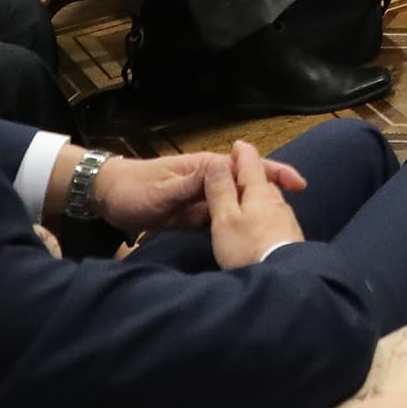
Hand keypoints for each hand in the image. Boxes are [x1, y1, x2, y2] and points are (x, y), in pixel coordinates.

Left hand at [93, 146, 305, 235]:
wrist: (107, 196)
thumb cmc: (134, 189)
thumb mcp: (163, 189)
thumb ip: (194, 183)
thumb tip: (225, 170)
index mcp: (206, 168)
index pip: (247, 168)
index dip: (274, 173)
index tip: (299, 185)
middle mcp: (209, 181)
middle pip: (248, 186)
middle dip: (273, 195)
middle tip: (294, 216)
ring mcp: (203, 199)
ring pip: (237, 204)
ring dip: (256, 213)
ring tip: (279, 230)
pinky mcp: (195, 215)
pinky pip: (222, 218)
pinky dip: (237, 225)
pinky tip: (248, 239)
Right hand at [207, 140, 306, 269]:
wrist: (281, 279)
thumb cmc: (247, 247)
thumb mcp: (225, 218)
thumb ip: (221, 190)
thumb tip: (218, 160)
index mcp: (259, 192)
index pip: (251, 164)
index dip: (243, 153)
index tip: (238, 144)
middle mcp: (277, 201)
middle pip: (263, 182)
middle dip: (252, 175)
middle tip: (240, 174)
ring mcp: (287, 220)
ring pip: (271, 201)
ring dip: (259, 197)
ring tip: (248, 201)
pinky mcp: (291, 239)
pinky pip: (276, 219)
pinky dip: (266, 217)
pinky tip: (261, 228)